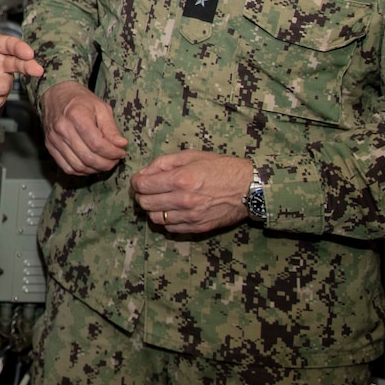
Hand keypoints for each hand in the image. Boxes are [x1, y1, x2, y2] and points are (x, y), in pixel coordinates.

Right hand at [38, 80, 127, 175]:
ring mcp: (54, 139)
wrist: (55, 94)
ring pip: (78, 166)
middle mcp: (62, 129)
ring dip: (95, 169)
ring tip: (105, 162)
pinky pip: (67, 167)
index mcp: (76, 115)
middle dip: (107, 163)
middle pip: (88, 157)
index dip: (113, 152)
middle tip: (116, 159)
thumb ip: (111, 128)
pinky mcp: (50, 146)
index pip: (97, 144)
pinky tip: (91, 165)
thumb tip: (121, 145)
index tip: (121, 151)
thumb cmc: (80, 99)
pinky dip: (81, 171)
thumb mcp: (101, 107)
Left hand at [130, 150, 252, 234]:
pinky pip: (170, 228)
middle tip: (147, 190)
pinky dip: (166, 220)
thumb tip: (144, 172)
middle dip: (141, 195)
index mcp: (180, 180)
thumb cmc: (220, 167)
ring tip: (159, 200)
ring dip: (153, 209)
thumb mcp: (190, 156)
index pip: (143, 186)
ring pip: (155, 218)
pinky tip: (172, 210)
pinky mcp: (197, 228)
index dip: (136, 182)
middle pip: (145, 204)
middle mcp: (183, 201)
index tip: (138, 180)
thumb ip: (163, 163)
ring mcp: (190, 217)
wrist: (248, 188)